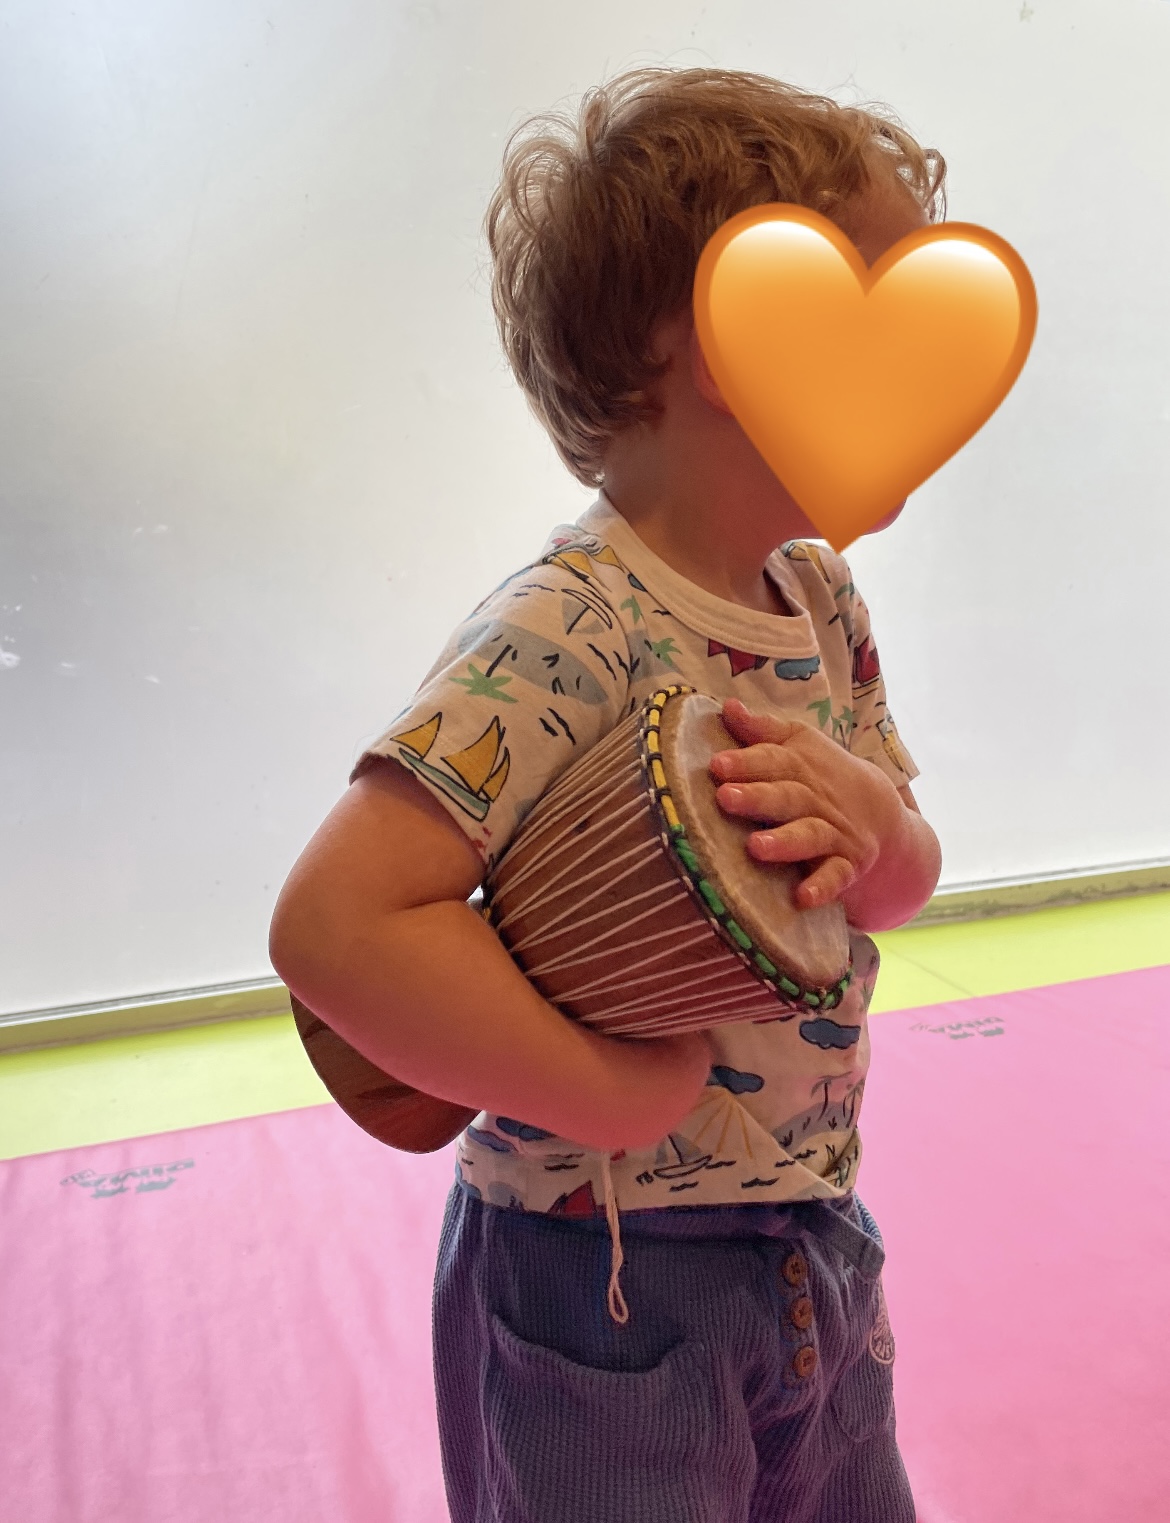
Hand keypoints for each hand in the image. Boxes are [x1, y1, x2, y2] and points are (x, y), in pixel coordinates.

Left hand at [708, 698, 903, 909]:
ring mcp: (833, 833)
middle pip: (786, 796)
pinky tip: (804, 898)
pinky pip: (836, 876)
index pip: (772, 760)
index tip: (717, 765)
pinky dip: (822, 887)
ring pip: (809, 836)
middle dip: (757, 798)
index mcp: (800, 766)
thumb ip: (761, 730)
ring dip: (784, 842)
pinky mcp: (846, 864)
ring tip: (755, 848)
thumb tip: (727, 706)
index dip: (746, 762)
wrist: (882, 813)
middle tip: (725, 798)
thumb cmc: (820, 775)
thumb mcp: (796, 745)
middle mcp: (816, 799)